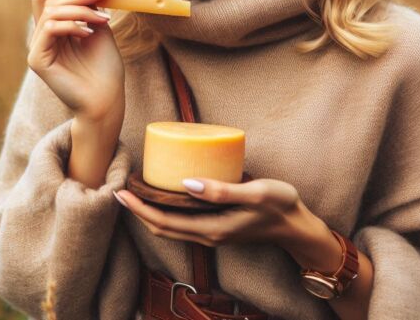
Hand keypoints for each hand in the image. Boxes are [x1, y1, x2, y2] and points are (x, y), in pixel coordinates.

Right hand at [27, 0, 124, 126]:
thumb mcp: (99, 28)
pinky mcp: (37, 60)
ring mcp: (37, 49)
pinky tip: (89, 33)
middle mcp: (42, 37)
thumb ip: (88, 7)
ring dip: (81, 10)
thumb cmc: (105, 69)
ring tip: (104, 19)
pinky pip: (49, 29)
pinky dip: (71, 25)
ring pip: (51, 12)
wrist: (107, 100)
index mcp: (54, 29)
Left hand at [115, 177, 305, 248]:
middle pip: (161, 227)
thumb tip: (186, 184)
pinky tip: (164, 194)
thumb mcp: (255, 194)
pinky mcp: (216, 227)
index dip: (139, 209)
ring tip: (136, 190)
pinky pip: (182, 222)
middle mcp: (207, 235)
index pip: (164, 222)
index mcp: (212, 228)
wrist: (299, 228)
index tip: (121, 191)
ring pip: (170, 227)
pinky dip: (165, 211)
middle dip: (137, 211)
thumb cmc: (280, 207)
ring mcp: (211, 233)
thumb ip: (222, 191)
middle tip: (119, 188)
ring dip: (149, 212)